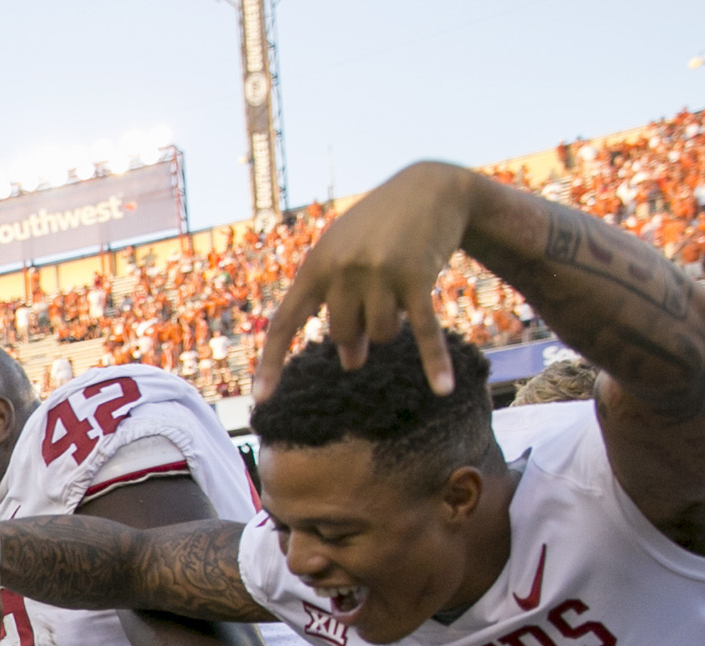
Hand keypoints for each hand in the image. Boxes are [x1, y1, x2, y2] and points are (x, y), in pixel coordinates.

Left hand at [253, 160, 476, 403]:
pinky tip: (442, 387)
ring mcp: (380, 273)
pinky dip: (434, 360)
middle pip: (343, 335)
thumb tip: (350, 362)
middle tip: (374, 312)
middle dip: (358, 335)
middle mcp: (343, 269)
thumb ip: (341, 307)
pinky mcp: (417, 277)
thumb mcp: (349, 261)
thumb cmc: (379, 230)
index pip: (285, 323)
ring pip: (381, 335)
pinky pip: (423, 331)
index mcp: (316, 265)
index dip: (271, 363)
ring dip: (391, 324)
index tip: (261, 399)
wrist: (430, 188)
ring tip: (399, 292)